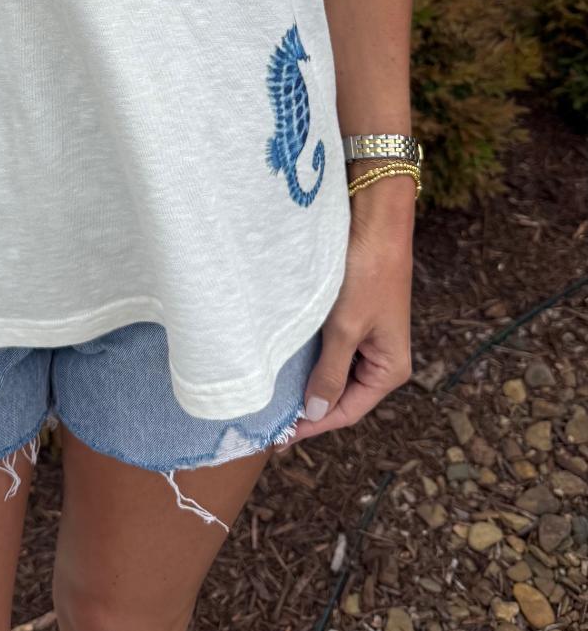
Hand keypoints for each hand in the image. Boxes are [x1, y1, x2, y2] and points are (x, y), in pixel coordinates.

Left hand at [284, 180, 413, 444]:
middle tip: (268, 420)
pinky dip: (308, 358)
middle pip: (340, 394)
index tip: (278, 437)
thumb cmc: (367, 273)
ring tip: (270, 398)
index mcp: (390, 369)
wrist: (375, 220)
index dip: (313, 424)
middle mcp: (381, 357)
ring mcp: (366, 337)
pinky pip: (329, 349)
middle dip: (308, 406)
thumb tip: (314, 412)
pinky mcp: (352, 317)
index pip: (346, 410)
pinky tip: (282, 363)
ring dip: (305, 381)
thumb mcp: (346, 328)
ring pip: (332, 371)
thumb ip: (330, 372)